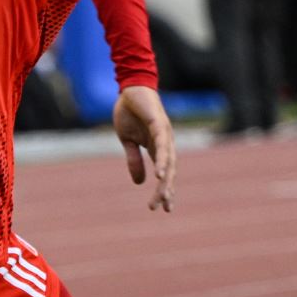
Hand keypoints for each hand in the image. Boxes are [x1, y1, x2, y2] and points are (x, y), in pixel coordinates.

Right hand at [113, 85, 175, 211]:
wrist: (130, 88)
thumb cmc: (130, 112)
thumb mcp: (127, 140)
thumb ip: (133, 160)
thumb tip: (140, 182)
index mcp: (157, 147)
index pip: (164, 173)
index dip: (164, 190)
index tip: (163, 208)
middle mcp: (165, 143)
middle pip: (169, 172)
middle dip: (165, 191)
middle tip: (161, 208)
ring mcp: (164, 134)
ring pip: (168, 162)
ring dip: (165, 180)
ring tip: (163, 196)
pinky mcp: (159, 125)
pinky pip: (161, 147)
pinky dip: (162, 161)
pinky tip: (160, 174)